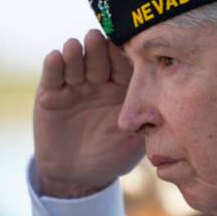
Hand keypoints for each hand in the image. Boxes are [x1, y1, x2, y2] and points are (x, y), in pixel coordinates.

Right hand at [33, 30, 144, 197]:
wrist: (77, 177)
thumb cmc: (112, 157)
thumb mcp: (134, 142)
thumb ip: (146, 121)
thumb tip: (167, 104)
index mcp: (122, 86)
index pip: (123, 63)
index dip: (123, 53)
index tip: (123, 46)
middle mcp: (98, 80)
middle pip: (98, 55)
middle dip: (97, 47)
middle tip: (96, 38)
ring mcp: (74, 84)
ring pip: (74, 60)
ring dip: (74, 53)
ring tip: (75, 48)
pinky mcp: (50, 92)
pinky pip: (52, 74)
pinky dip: (53, 65)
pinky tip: (55, 58)